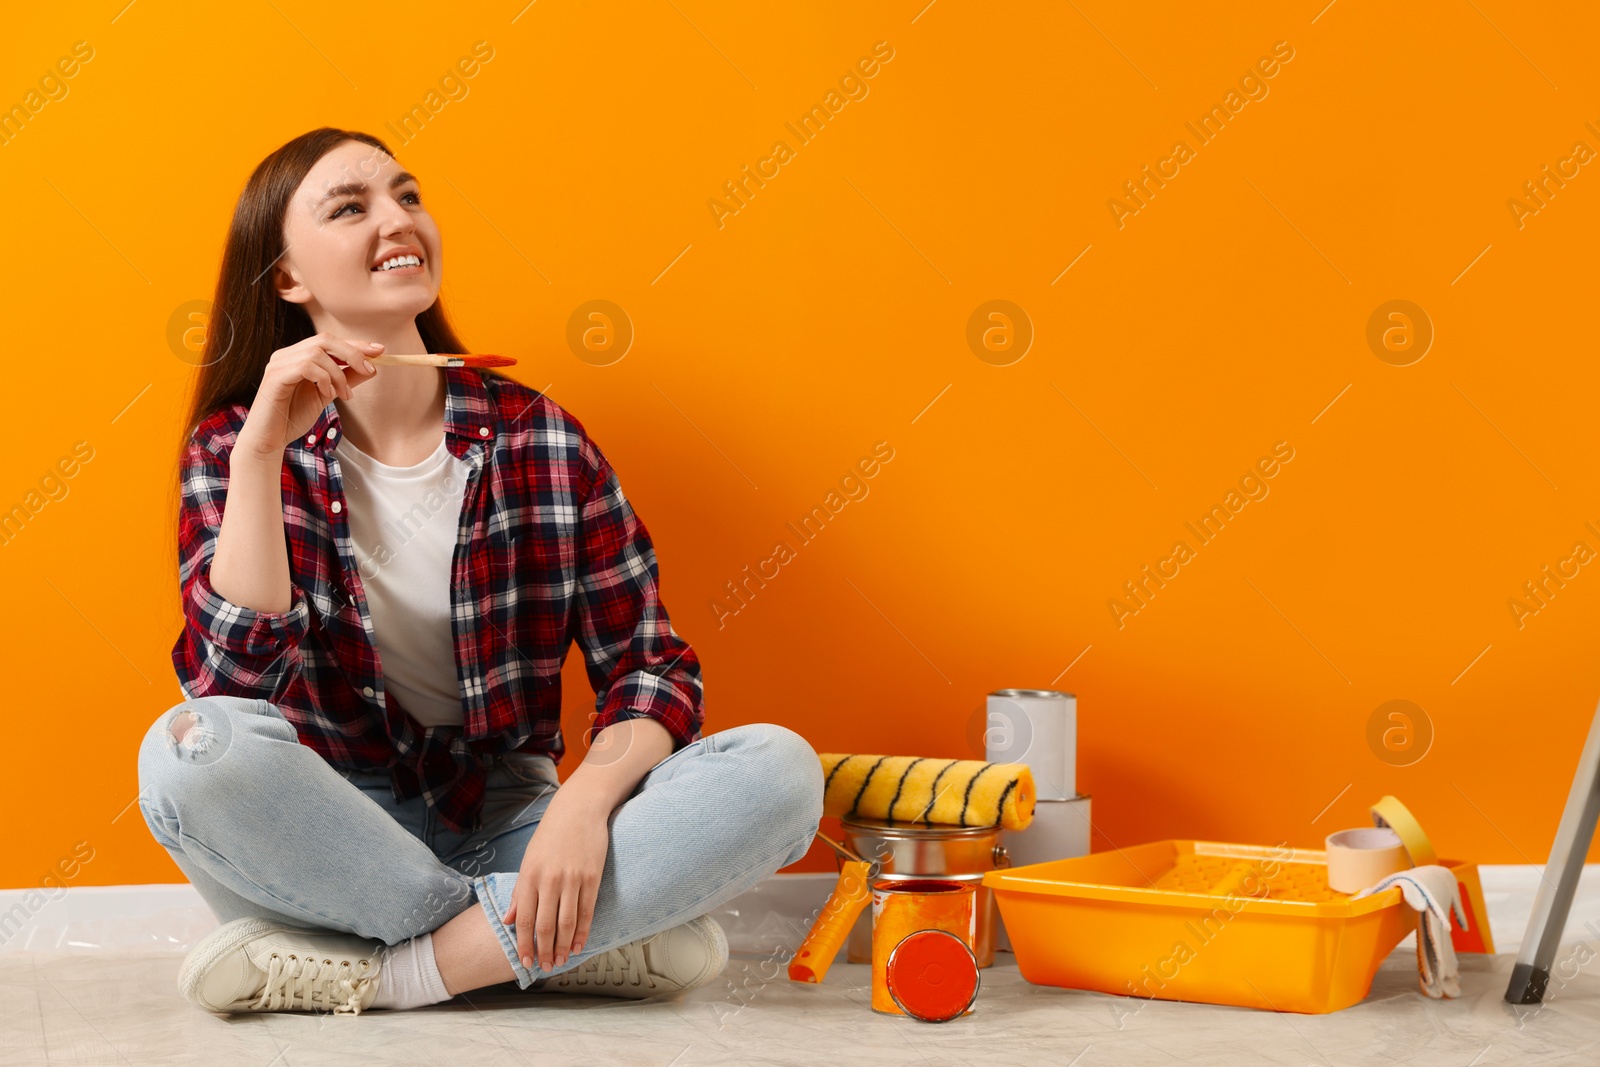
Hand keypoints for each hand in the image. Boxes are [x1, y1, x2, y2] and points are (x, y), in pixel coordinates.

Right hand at [237, 332, 382, 458]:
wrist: (270, 440)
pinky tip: (326, 394)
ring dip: (338, 374)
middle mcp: (286, 355)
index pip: (329, 341)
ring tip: (344, 394)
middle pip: (325, 339)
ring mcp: (278, 364)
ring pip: (317, 353)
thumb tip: (371, 369)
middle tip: (369, 369)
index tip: (380, 350)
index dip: (355, 344)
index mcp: (297, 356)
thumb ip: (345, 380)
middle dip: (352, 352)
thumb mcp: (327, 396)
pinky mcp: (275, 377)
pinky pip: (306, 366)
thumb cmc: (293, 417)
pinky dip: (323, 378)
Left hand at [503, 798, 609, 972]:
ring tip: (560, 961)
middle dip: (544, 951)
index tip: (524, 962)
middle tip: (545, 967)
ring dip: (563, 946)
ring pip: (566, 923)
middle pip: (545, 926)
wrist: (579, 809)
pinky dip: (582, 932)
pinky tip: (578, 944)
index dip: (524, 945)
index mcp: (529, 876)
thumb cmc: (551, 835)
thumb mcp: (529, 860)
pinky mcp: (592, 877)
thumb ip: (519, 892)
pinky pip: (587, 911)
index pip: (525, 920)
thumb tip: (509, 920)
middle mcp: (550, 880)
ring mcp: (572, 879)